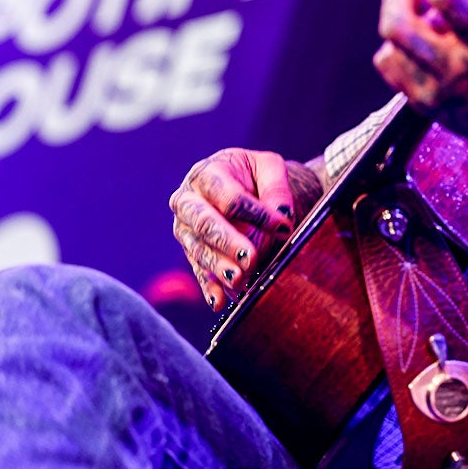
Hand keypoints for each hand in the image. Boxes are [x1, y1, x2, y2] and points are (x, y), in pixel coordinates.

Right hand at [169, 149, 319, 307]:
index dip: (256, 212)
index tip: (282, 226)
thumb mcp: (269, 168)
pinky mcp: (190, 249)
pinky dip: (209, 286)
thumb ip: (276, 188)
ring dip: (219, 266)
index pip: (229, 196)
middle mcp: (188, 200)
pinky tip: (219, 301)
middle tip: (250, 257)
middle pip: (204, 222)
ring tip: (239, 280)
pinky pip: (197, 269)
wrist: (244, 185)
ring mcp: (185, 227)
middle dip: (228, 242)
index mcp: (206, 173)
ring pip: (198, 248)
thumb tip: (282, 216)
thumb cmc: (255, 175)